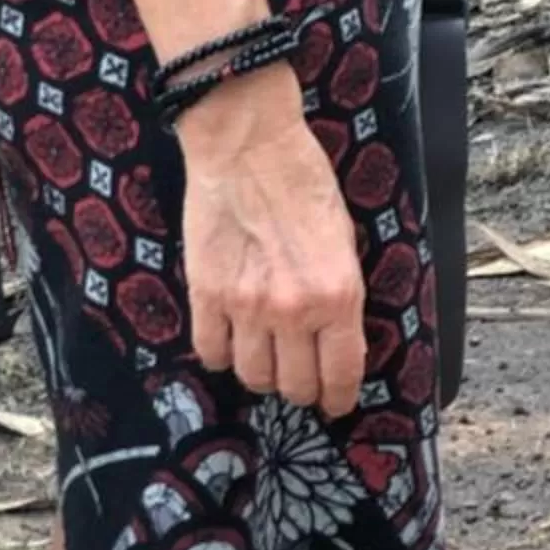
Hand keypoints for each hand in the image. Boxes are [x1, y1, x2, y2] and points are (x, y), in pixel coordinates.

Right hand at [178, 65, 366, 415]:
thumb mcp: (344, 238)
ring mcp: (245, 307)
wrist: (250, 146)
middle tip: (301, 376)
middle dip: (302, 387)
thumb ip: (340, 293)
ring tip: (265, 355)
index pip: (341, 373)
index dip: (339, 397)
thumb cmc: (305, 181)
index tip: (337, 403)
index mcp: (339, 294)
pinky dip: (221, 354)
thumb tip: (335, 337)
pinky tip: (230, 339)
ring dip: (262, 373)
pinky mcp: (206, 296)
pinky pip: (211, 352)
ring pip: (253, 376)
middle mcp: (294, 310)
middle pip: (295, 385)